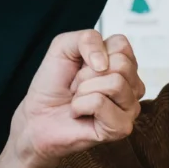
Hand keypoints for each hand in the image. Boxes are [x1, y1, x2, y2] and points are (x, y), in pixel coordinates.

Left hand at [7, 31, 143, 167]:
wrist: (36, 115)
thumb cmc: (53, 84)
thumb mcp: (64, 47)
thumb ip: (88, 39)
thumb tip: (103, 63)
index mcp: (124, 65)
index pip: (122, 44)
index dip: (93, 52)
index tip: (82, 66)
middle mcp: (132, 86)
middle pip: (122, 64)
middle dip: (87, 73)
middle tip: (77, 86)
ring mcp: (130, 108)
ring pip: (115, 83)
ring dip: (84, 90)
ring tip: (78, 99)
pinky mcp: (120, 128)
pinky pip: (100, 103)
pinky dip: (80, 105)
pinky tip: (79, 113)